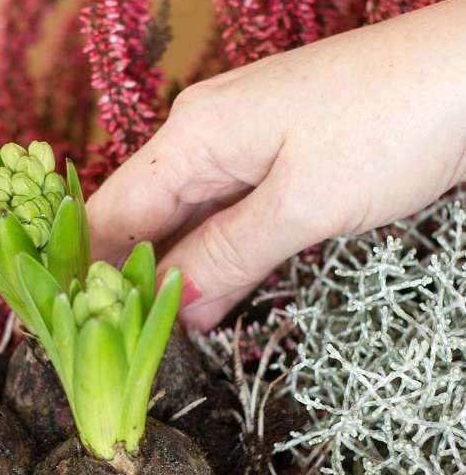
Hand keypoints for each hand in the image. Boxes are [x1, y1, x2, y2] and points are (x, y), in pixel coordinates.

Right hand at [88, 0, 465, 330]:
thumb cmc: (394, 121)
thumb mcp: (304, 206)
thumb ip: (228, 258)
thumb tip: (170, 307)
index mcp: (193, 133)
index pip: (110, 215)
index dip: (87, 276)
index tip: (80, 336)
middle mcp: (205, 131)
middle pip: (143, 218)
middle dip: (132, 283)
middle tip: (124, 353)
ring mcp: (245, 139)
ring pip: (188, 218)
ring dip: (178, 275)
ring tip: (165, 340)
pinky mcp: (283, 152)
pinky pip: (230, 211)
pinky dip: (219, 255)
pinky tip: (216, 299)